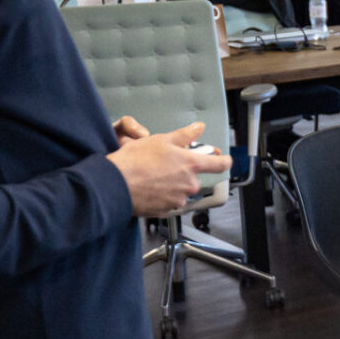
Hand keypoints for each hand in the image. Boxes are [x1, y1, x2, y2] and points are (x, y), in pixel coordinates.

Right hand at [106, 121, 232, 216]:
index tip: (224, 159)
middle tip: (167, 165)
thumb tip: (199, 127)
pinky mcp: (167, 211)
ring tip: (154, 176)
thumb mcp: (161, 140)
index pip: (220, 164)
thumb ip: (184, 135)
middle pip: (195, 178)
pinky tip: (150, 188)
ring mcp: (178, 200)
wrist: (115, 185)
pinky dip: (163, 195)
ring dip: (173, 184)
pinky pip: (170, 202)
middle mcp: (189, 184)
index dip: (224, 161)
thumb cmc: (135, 161)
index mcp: (192, 165)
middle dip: (185, 173)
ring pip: (182, 190)